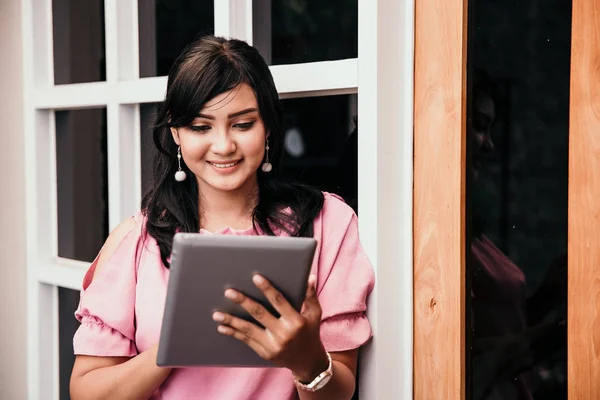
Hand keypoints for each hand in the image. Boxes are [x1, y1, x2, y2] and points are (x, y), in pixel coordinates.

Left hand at [212, 274, 328, 381]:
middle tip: (229, 292)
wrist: (307, 361)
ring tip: (217, 314)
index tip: (255, 278)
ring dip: (231, 321)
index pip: (279, 301)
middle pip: (259, 314)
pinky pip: (247, 341)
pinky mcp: (265, 353)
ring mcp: (273, 345)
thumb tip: (309, 277)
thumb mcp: (314, 314)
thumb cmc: (311, 332)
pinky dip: (234, 333)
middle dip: (243, 302)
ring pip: (248, 329)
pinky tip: (222, 327)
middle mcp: (283, 333)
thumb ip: (310, 295)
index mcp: (296, 321)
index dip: (267, 289)